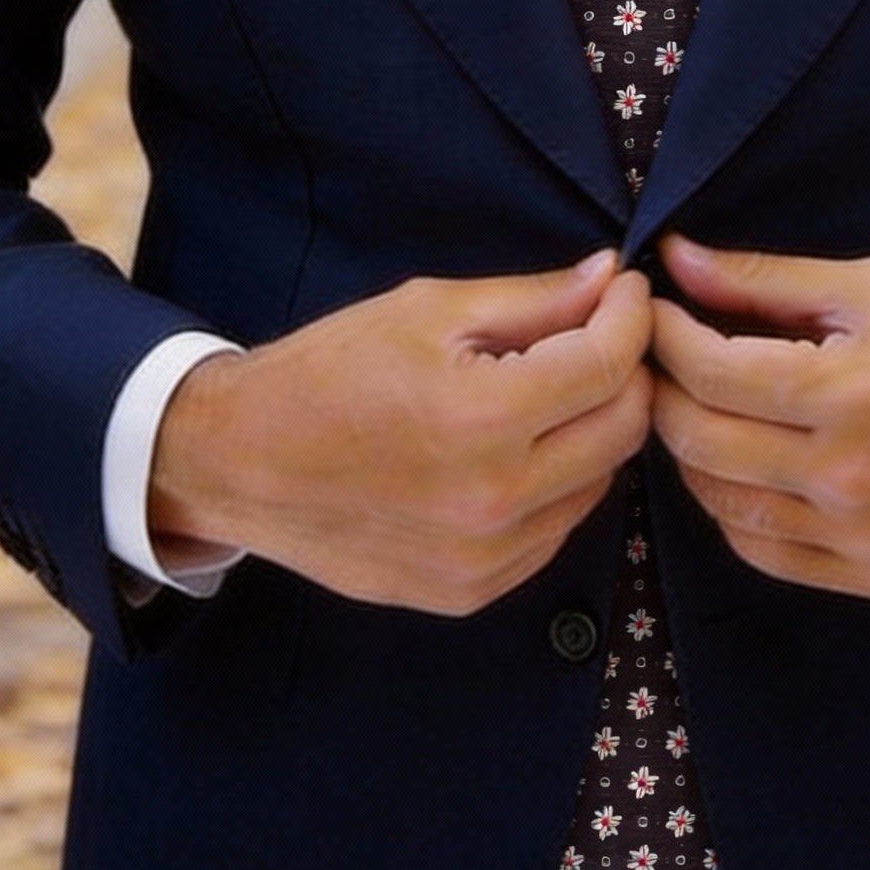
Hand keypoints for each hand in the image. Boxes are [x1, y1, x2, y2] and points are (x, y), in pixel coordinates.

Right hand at [147, 250, 652, 614]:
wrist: (238, 463)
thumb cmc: (328, 372)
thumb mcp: (427, 311)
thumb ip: (532, 299)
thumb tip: (610, 277)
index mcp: (483, 418)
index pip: (609, 365)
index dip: (631, 317)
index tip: (625, 292)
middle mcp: (494, 499)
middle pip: (624, 429)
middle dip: (626, 372)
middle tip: (599, 336)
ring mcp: (485, 558)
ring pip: (598, 484)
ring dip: (593, 431)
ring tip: (550, 392)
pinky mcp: (472, 592)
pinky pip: (554, 531)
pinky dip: (556, 486)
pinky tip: (515, 451)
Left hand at [648, 236, 869, 596]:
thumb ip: (766, 281)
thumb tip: (677, 259)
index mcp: (848, 392)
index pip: (708, 370)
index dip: (664, 334)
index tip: (654, 310)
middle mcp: (847, 476)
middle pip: (698, 439)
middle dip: (662, 389)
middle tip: (660, 358)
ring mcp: (858, 536)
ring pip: (719, 502)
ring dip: (690, 451)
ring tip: (698, 406)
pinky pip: (763, 550)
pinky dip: (732, 509)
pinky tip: (739, 466)